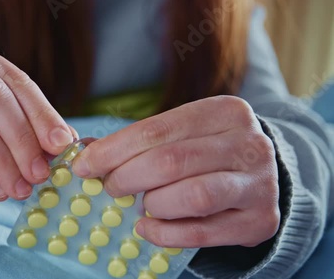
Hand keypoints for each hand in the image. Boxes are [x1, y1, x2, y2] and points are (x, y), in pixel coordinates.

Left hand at [73, 96, 279, 247]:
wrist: (259, 179)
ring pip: (192, 196)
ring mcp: (260, 183)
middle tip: (110, 188)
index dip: (112, 150)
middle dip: (127, 177)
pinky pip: (203, 232)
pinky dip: (166, 233)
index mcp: (223, 112)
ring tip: (139, 207)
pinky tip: (148, 228)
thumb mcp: (181, 135)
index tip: (83, 165)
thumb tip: (84, 152)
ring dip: (153, 204)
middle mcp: (248, 143)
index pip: (156, 129)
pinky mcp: (261, 220)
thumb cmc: (207, 154)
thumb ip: (138, 141)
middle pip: (172, 161)